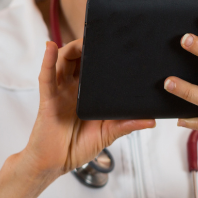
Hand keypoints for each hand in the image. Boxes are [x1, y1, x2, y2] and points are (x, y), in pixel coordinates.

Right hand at [24, 39, 154, 179]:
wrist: (55, 164)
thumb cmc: (76, 148)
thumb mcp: (108, 134)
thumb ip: (126, 125)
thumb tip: (151, 120)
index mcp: (87, 95)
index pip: (95, 68)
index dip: (103, 54)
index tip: (118, 40)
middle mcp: (72, 90)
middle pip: (78, 60)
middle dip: (87, 45)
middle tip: (101, 34)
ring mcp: (59, 92)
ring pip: (62, 62)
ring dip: (71, 48)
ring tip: (82, 39)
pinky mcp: (48, 99)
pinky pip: (46, 77)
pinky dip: (47, 61)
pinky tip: (50, 47)